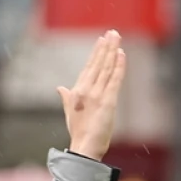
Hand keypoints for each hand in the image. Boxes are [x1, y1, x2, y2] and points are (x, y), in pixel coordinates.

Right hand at [58, 30, 125, 161]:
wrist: (84, 147)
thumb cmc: (78, 132)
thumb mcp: (69, 112)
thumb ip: (66, 97)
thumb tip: (59, 88)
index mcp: (77, 91)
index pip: (88, 67)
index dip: (96, 53)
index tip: (102, 40)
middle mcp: (86, 90)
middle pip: (98, 64)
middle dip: (106, 47)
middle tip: (112, 32)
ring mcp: (97, 95)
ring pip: (106, 68)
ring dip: (112, 51)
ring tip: (117, 38)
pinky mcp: (108, 101)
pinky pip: (115, 80)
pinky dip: (119, 66)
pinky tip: (122, 54)